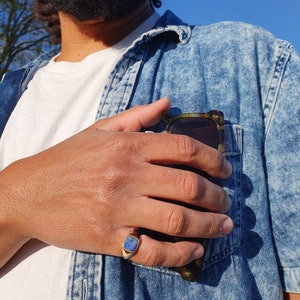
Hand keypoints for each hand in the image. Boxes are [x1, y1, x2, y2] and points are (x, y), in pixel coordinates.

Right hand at [0, 98, 231, 267]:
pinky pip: (153, 251)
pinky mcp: (108, 238)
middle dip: (217, 196)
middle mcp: (126, 176)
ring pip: (178, 220)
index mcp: (127, 147)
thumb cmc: (67, 159)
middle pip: (188, 186)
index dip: (213, 159)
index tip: (225, 170)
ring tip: (223, 225)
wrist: (28, 192)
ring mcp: (118, 209)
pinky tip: (196, 250)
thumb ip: (137, 116)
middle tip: (227, 201)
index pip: (183, 149)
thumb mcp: (99, 129)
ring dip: (209, 225)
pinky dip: (181, 254)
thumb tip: (168, 103)